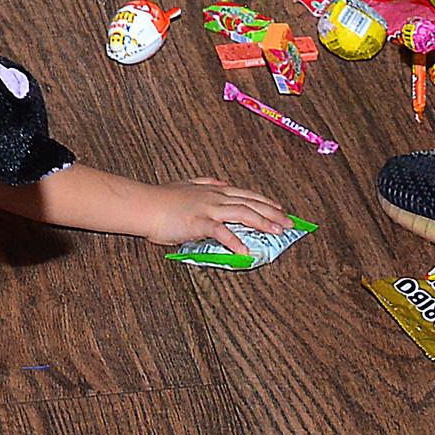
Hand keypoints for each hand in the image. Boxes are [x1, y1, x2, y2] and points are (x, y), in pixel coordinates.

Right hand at [135, 179, 293, 250]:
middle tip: (289, 224)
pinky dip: (235, 242)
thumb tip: (220, 182)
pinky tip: (245, 252)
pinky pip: (220, 232)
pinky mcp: (198, 222)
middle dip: (272, 213)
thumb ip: (205, 183)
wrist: (145, 205)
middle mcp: (214, 196)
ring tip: (277, 232)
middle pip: (250, 202)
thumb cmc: (163, 199)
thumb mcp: (187, 185)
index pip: (246, 194)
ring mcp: (207, 208)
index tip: (280, 209)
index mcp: (213, 190)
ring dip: (262, 222)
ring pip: (242, 212)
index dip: (265, 201)